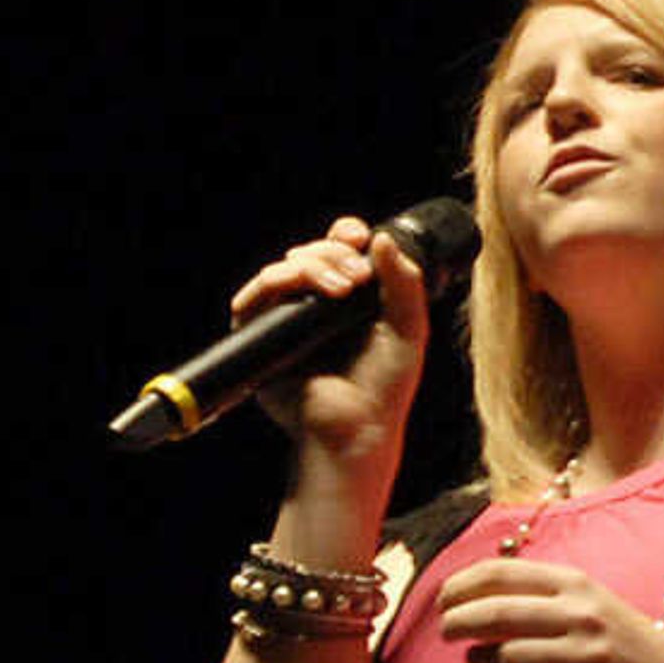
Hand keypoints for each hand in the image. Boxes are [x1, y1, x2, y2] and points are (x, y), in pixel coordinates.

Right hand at [230, 216, 431, 460]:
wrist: (358, 426)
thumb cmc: (385, 386)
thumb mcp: (409, 327)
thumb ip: (405, 282)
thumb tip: (384, 236)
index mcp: (349, 299)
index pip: (338, 251)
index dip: (344, 236)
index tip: (360, 236)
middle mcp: (314, 305)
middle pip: (309, 252)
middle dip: (333, 252)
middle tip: (359, 276)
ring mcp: (286, 320)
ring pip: (283, 268)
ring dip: (312, 264)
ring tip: (344, 287)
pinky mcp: (259, 338)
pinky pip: (254, 298)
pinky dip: (277, 282)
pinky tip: (307, 289)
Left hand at [433, 558, 663, 662]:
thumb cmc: (613, 637)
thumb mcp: (584, 599)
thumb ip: (535, 592)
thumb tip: (466, 593)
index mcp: (576, 584)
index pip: (501, 573)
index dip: (461, 586)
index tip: (443, 600)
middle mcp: (581, 615)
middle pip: (495, 614)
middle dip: (457, 623)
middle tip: (446, 632)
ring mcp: (585, 656)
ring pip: (505, 657)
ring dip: (478, 660)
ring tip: (477, 661)